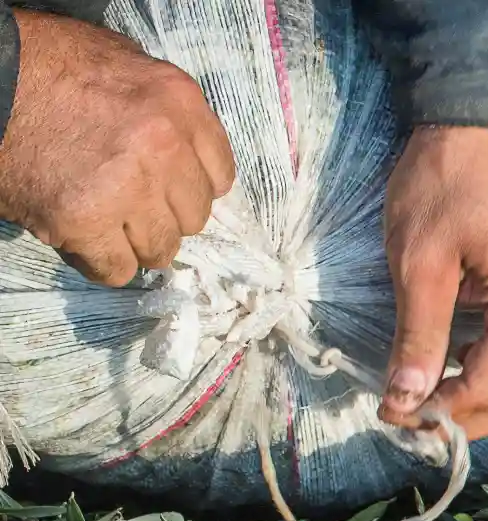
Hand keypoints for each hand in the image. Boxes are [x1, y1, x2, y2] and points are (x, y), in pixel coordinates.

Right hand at [0, 10, 234, 285]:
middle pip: (193, 218)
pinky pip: (117, 270)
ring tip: (107, 221)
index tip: (172, 190)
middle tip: (131, 205)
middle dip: (164, 217)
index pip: (220, 177)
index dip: (193, 188)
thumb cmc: (50, 67)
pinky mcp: (84, 222)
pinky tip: (85, 239)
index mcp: (179, 104)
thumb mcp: (126, 66)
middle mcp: (162, 147)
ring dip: (135, 243)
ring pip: (161, 250)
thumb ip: (167, 112)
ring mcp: (126, 189)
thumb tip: (191, 157)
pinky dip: (102, 263)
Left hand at [378, 126, 487, 440]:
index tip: (393, 414)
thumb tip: (404, 399)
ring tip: (444, 400)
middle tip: (417, 421)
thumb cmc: (447, 181)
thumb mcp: (419, 261)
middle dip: (472, 421)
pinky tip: (474, 367)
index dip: (441, 411)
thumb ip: (418, 337)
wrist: (485, 118)